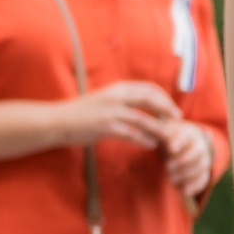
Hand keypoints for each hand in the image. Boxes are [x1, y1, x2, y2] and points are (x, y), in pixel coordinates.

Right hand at [51, 80, 179, 149]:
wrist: (56, 121)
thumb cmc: (82, 113)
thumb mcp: (105, 100)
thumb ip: (124, 100)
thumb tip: (144, 104)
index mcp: (118, 89)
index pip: (149, 88)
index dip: (165, 98)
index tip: (173, 109)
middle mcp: (116, 97)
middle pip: (151, 100)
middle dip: (168, 110)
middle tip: (178, 121)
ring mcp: (111, 111)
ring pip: (145, 120)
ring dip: (160, 130)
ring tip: (169, 138)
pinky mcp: (105, 126)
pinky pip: (132, 134)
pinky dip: (145, 140)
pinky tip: (151, 145)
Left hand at [162, 119, 214, 198]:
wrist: (184, 144)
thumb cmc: (170, 137)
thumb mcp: (164, 131)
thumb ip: (159, 131)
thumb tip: (153, 127)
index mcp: (189, 134)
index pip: (187, 138)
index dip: (179, 143)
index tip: (171, 149)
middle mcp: (200, 147)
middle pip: (197, 154)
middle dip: (183, 161)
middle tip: (167, 167)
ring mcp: (203, 160)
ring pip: (201, 168)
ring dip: (186, 174)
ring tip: (171, 178)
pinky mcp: (203, 173)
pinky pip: (203, 180)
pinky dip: (194, 186)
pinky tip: (184, 191)